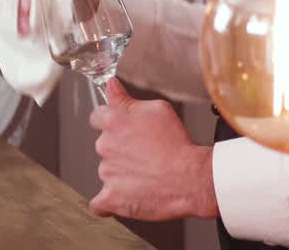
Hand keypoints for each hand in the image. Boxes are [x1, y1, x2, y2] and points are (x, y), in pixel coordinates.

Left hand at [89, 78, 218, 221]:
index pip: (97, 116)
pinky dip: (108, 202)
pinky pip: (99, 204)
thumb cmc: (178, 145)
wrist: (191, 178)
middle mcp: (105, 145)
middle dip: (119, 147)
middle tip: (143, 153)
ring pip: (107, 170)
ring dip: (120, 172)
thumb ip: (127, 98)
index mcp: (114, 121)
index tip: (121, 128)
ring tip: (146, 174)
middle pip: (103, 144)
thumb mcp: (158, 109)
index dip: (111, 121)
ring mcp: (107, 172)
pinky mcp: (112, 197)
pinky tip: (121, 198)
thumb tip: (111, 85)